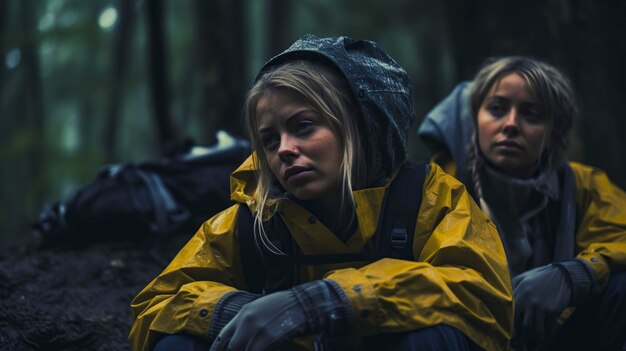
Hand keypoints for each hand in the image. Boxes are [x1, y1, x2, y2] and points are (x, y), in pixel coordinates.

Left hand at [209, 280, 350, 350]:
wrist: (304, 303)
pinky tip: (264, 349)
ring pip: (240, 350)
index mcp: (244, 312)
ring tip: (252, 350)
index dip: (218, 349)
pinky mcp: (267, 337)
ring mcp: (256, 329)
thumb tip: (241, 338)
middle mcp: (246, 320)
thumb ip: (249, 322)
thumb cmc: (286, 306)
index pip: (222, 336)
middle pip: (231, 347)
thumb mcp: (262, 308)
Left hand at [511, 264, 570, 348]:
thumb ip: (513, 289)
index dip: (513, 329)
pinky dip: (547, 334)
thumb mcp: (522, 278)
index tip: (513, 338)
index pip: (514, 317)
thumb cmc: (538, 276)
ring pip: (537, 329)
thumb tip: (506, 299)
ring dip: (535, 339)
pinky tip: (544, 338)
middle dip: (524, 338)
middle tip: (523, 346)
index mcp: (520, 296)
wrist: (561, 275)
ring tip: (533, 345)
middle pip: (526, 326)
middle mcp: (530, 304)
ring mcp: (543, 308)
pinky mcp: (554, 311)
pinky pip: (549, 327)